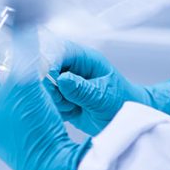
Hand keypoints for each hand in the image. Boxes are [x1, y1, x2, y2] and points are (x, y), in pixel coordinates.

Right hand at [48, 43, 169, 134]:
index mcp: (85, 58)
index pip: (59, 51)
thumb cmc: (123, 102)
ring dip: (54, 100)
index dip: (49, 64)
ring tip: (75, 107)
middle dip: (50, 87)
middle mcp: (72, 67)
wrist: (126, 119)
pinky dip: (55, 110)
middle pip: (45, 68)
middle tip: (67, 101)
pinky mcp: (60, 97)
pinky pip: (46, 102)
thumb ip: (83, 89)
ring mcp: (64, 82)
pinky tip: (71, 112)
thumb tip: (62, 79)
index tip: (51, 84)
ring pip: (43, 88)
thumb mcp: (105, 97)